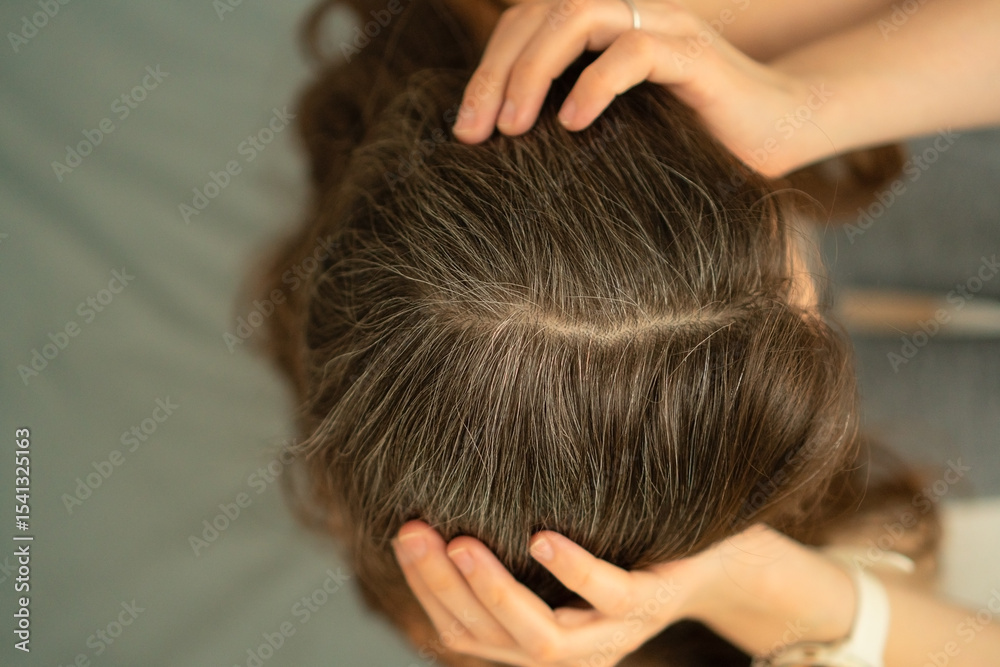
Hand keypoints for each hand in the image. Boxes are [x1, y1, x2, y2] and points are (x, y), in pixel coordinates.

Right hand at [391, 521, 855, 664]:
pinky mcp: (653, 602)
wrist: (718, 557)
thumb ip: (512, 554)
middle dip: (445, 588)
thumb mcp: (560, 553)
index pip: (467, 635)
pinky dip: (572, 570)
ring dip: (495, 591)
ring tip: (459, 542)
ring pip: (543, 639)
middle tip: (414, 531)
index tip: (402, 535)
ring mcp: (616, 631)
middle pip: (494, 640)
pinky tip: (541, 536)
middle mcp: (575, 650)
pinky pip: (608, 595)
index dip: (428, 592)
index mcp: (543, 643)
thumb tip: (442, 509)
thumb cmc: (625, 545)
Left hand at [452, 0, 830, 176]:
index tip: (464, 131)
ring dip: (534, 71)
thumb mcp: (614, 130)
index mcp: (601, 29)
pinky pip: (634, 51)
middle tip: (473, 133)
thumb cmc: (691, 140)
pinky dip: (596, 85)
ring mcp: (663, 27)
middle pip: (540, 15)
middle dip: (495, 73)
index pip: (524, 25)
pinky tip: (573, 125)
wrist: (778, 136)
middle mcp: (628, 15)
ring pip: (578, 17)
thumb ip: (565, 119)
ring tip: (513, 129)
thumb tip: (500, 147)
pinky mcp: (695, 53)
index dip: (486, 70)